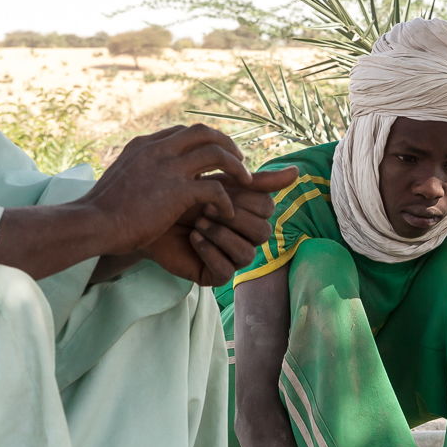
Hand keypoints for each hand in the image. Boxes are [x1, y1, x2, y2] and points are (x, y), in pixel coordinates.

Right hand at [76, 126, 290, 260]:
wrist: (92, 223)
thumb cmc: (101, 211)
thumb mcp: (119, 179)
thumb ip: (136, 171)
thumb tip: (141, 179)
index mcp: (144, 145)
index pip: (182, 131)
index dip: (204, 142)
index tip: (216, 156)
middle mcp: (158, 150)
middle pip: (204, 132)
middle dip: (227, 144)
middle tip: (239, 162)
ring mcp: (168, 168)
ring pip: (216, 153)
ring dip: (235, 167)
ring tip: (245, 183)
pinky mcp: (177, 191)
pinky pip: (215, 187)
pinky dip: (226, 200)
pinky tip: (227, 213)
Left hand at [142, 170, 296, 285]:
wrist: (148, 215)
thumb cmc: (185, 196)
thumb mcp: (221, 183)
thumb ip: (259, 181)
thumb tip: (298, 171)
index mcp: (252, 215)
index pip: (267, 208)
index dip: (244, 198)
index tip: (218, 189)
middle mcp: (246, 239)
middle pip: (263, 233)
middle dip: (233, 217)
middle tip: (204, 207)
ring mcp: (232, 259)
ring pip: (247, 254)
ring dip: (221, 235)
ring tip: (198, 223)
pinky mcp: (215, 275)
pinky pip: (226, 270)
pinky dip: (210, 251)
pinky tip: (194, 238)